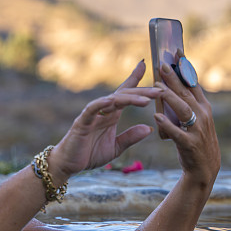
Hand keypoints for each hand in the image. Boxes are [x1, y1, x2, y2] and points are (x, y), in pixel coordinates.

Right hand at [49, 60, 160, 179]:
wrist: (68, 165)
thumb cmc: (89, 154)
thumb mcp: (116, 148)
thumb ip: (130, 137)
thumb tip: (149, 128)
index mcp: (111, 115)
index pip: (125, 94)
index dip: (134, 79)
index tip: (145, 65)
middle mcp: (103, 111)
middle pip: (124, 95)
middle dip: (143, 91)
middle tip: (161, 90)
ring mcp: (92, 114)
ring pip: (112, 100)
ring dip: (130, 98)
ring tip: (146, 100)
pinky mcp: (82, 122)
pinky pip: (92, 109)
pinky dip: (101, 103)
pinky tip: (111, 100)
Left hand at [154, 62, 220, 186]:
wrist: (205, 169)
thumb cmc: (195, 141)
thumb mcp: (195, 120)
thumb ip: (186, 104)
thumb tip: (172, 86)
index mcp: (204, 107)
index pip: (194, 83)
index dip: (185, 67)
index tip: (177, 51)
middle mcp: (203, 115)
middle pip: (186, 93)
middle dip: (174, 78)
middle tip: (160, 64)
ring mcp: (198, 130)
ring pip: (183, 109)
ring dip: (170, 97)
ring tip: (156, 87)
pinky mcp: (190, 144)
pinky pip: (177, 132)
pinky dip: (167, 124)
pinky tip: (156, 116)